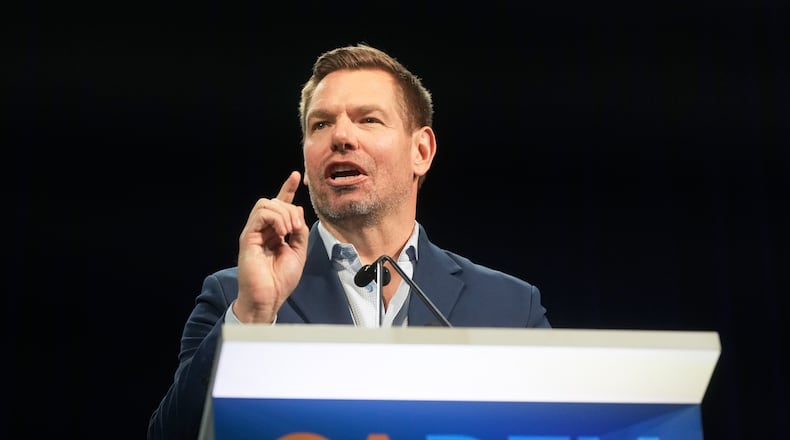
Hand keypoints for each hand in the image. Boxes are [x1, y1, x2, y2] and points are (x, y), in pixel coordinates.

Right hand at [234, 171, 307, 322]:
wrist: (269, 297)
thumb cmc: (281, 279)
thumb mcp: (299, 252)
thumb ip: (299, 231)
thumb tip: (297, 210)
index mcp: (275, 232)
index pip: (280, 205)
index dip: (287, 189)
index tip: (296, 176)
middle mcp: (263, 230)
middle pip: (274, 201)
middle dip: (290, 209)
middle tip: (296, 228)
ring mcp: (254, 232)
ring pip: (266, 204)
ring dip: (283, 213)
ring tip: (289, 231)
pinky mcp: (247, 237)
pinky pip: (260, 214)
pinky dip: (275, 219)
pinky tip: (282, 233)